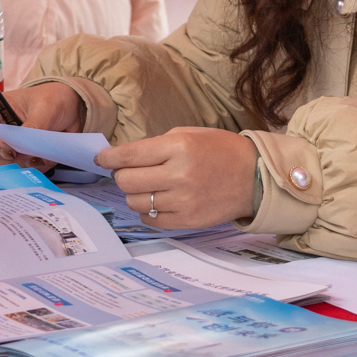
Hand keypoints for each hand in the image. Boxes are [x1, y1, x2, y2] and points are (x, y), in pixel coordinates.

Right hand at [0, 82, 83, 166]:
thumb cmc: (54, 98)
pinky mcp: (21, 156)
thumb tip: (25, 145)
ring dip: (23, 165)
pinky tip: (45, 159)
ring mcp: (9, 144)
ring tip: (42, 157)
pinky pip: (21, 169)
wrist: (71, 106)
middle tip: (31, 158)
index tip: (11, 152)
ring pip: (4, 165)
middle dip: (10, 160)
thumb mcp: (45, 107)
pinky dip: (34, 168)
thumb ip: (34, 126)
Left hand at [95, 128, 258, 229]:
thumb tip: (122, 157)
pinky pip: (150, 220)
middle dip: (121, 175)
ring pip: (135, 202)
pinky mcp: (188, 221)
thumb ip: (155, 145)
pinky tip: (159, 201)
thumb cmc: (220, 150)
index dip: (108, 157)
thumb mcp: (189, 134)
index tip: (102, 158)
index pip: (128, 155)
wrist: (255, 177)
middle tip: (128, 171)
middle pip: (126, 181)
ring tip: (148, 186)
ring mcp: (183, 201)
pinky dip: (148, 210)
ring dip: (135, 194)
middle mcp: (179, 175)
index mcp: (179, 148)